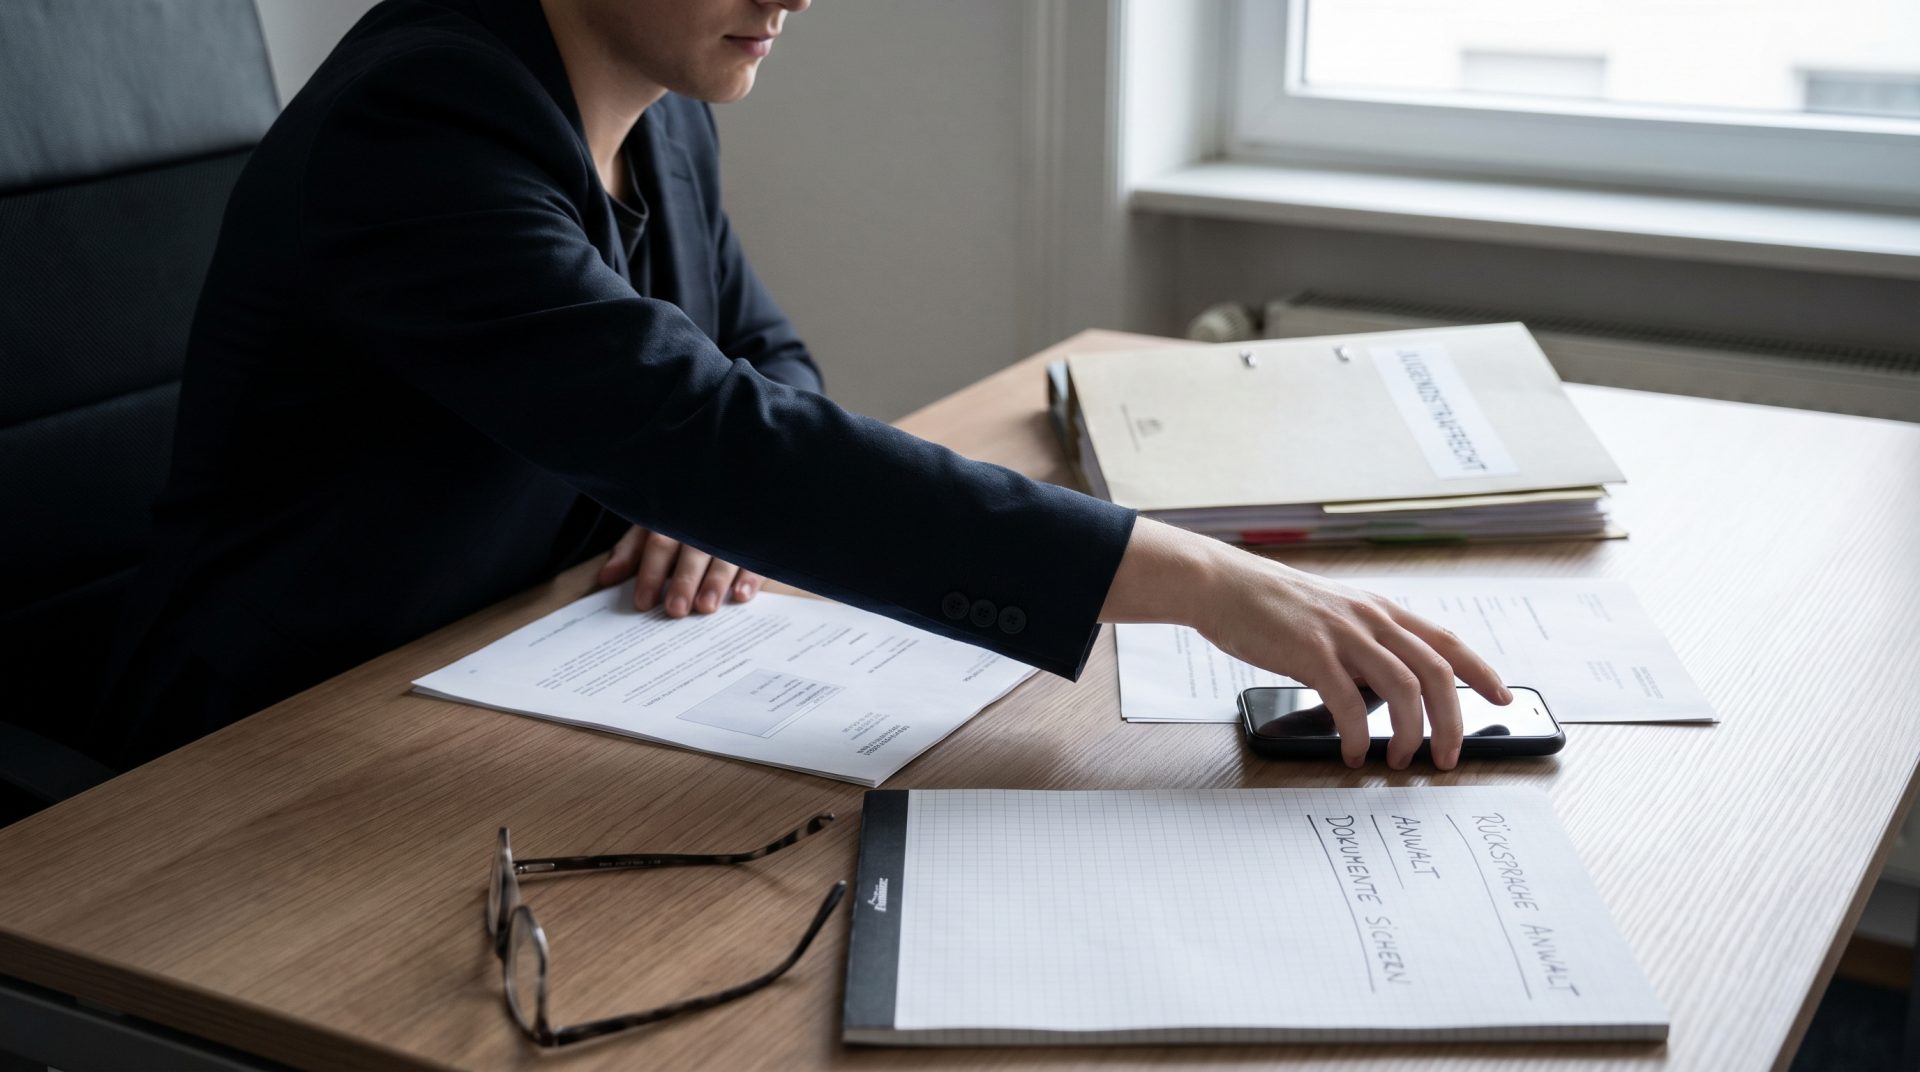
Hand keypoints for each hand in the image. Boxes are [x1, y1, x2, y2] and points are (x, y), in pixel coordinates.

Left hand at [597, 524, 761, 616]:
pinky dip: (749, 576)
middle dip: (683, 581)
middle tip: (676, 609)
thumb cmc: (680, 515)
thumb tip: (606, 577)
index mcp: (672, 518)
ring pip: (724, 555)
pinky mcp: (756, 539)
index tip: (643, 602)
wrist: (724, 479)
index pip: (659, 544)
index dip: (650, 573)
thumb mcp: (651, 525)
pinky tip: (741, 595)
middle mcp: (702, 523)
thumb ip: (630, 551)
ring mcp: (731, 529)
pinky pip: (755, 557)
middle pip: (692, 551)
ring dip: (715, 581)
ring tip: (706, 607)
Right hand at [1100, 519, 1508, 770]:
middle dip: (1452, 720)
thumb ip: (1365, 644)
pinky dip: (1355, 734)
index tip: (1502, 698)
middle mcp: (1370, 618)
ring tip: (1402, 760)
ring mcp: (1342, 633)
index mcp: (1380, 610)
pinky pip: (1348, 701)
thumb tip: (1389, 688)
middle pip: (1435, 673)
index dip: (1479, 671)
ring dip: (1410, 732)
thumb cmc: (1272, 605)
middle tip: (1450, 755)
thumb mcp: (1333, 614)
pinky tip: (1351, 752)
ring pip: (1404, 688)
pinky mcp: (1311, 652)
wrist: (1223, 585)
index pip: (1445, 641)